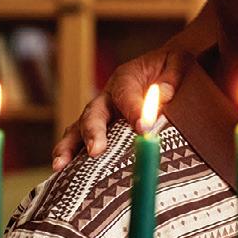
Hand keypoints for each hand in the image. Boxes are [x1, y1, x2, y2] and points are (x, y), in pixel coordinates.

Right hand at [50, 47, 192, 168]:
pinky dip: (71, 155)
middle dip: (93, 133)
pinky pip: (80, 141)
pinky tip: (64, 174)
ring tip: (60, 166)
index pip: (126, 95)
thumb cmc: (170, 65)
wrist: (163, 67)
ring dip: (68, 147)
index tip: (143, 128)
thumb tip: (163, 96)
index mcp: (126, 77)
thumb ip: (171, 77)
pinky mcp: (99, 129)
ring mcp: (100, 114)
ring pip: (78, 128)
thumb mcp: (178, 62)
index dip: (134, 112)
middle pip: (94, 113)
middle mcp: (107, 96)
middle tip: (96, 151)